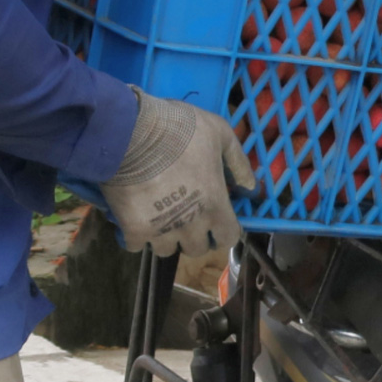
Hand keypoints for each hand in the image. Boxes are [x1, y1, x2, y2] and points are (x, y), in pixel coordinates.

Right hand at [100, 90, 254, 256]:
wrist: (131, 132)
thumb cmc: (180, 130)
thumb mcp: (220, 133)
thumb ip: (238, 163)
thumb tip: (251, 187)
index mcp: (215, 205)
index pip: (228, 238)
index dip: (223, 231)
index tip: (215, 221)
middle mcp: (191, 225)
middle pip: (196, 249)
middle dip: (194, 236)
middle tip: (185, 216)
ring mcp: (161, 231)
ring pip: (166, 251)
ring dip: (165, 238)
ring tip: (160, 218)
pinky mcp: (133, 230)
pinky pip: (137, 246)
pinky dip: (137, 237)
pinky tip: (136, 218)